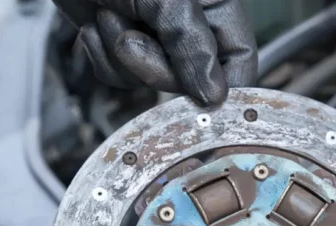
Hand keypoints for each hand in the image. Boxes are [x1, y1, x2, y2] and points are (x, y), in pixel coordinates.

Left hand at [55, 0, 257, 105]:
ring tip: (109, 14)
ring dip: (122, 57)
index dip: (226, 87)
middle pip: (190, 79)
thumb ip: (192, 46)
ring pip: (150, 81)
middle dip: (152, 64)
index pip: (240, 58)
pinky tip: (95, 25)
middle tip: (129, 35)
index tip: (204, 106)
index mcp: (215, 5)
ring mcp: (154, 37)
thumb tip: (215, 95)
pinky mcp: (122, 46)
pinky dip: (102, 57)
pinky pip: (120, 77)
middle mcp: (189, 24)